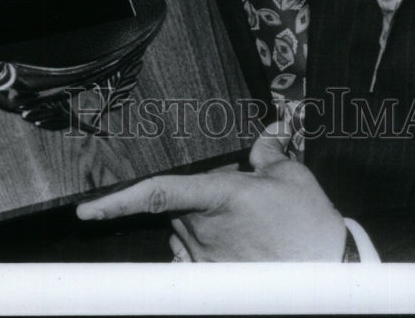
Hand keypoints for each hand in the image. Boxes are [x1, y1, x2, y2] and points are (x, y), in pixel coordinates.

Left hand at [76, 123, 345, 260]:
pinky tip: (229, 244)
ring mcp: (207, 260)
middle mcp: (205, 231)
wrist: (327, 271)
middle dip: (191, 200)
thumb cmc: (309, 223)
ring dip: (197, 224)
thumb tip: (265, 135)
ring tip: (243, 223)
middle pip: (175, 208)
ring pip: (182, 233)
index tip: (87, 209)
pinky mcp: (215, 279)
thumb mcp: (291, 175)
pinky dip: (199, 248)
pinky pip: (191, 259)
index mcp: (220, 197)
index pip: (158, 193)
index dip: (117, 200)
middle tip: (234, 198)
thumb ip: (267, 153)